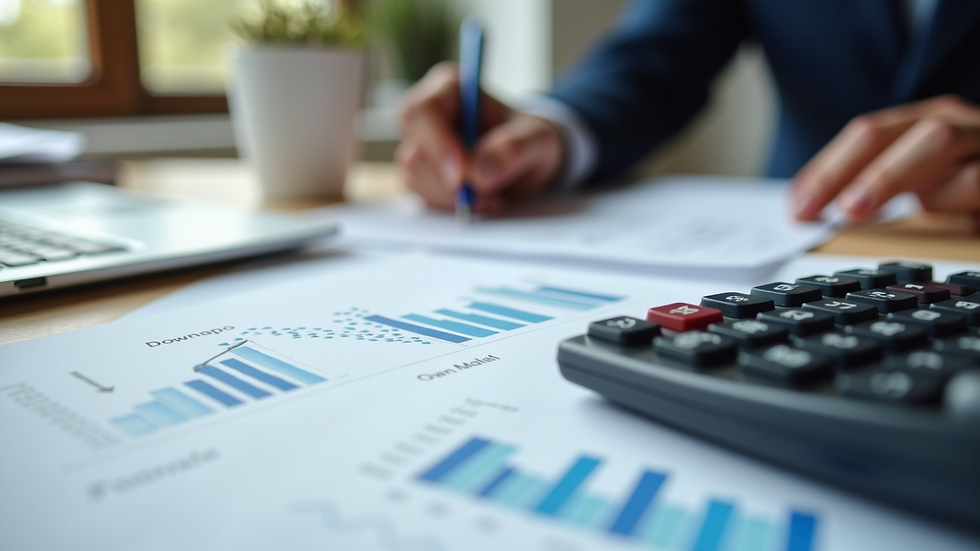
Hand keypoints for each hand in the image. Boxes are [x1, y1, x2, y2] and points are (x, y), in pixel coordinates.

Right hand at [397, 62, 563, 212]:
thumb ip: (513, 150)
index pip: (422, 113)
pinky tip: (481, 200)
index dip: (437, 145)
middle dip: (447, 181)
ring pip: (415, 179)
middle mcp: (426, 115)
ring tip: (493, 195)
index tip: (460, 176)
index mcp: (449, 88)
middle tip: (483, 194)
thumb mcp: (537, 139)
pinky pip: (423, 196)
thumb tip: (481, 173)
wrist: (527, 160)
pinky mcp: (420, 175)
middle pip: (412, 152)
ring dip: (454, 196)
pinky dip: (453, 206)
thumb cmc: (529, 139)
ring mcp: (419, 147)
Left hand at [791, 95, 979, 226]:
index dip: (827, 169)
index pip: (868, 134)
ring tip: (856, 210)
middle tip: (833, 208)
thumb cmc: (964, 187)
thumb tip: (807, 209)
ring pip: (940, 141)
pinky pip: (978, 180)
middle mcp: (958, 124)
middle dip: (860, 168)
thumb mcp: (917, 185)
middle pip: (902, 132)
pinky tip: (940, 221)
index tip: (797, 209)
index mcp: (926, 122)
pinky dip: (954, 200)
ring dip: (894, 178)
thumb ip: (873, 189)